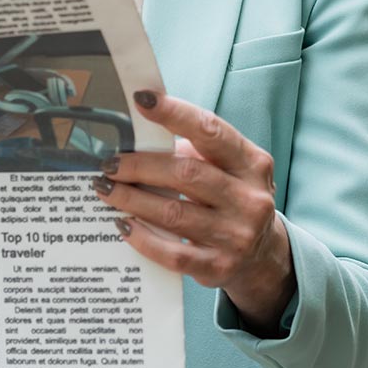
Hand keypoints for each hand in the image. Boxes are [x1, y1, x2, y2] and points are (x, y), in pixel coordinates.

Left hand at [92, 90, 295, 336]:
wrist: (263, 256)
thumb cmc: (232, 197)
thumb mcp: (227, 168)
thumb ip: (192, 150)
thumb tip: (137, 135)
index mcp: (251, 162)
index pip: (210, 130)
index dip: (174, 113)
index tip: (140, 99)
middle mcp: (250, 198)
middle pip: (186, 172)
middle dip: (140, 166)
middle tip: (109, 163)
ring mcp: (237, 236)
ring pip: (174, 213)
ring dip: (132, 199)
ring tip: (105, 188)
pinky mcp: (219, 267)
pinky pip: (173, 253)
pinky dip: (143, 238)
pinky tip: (123, 224)